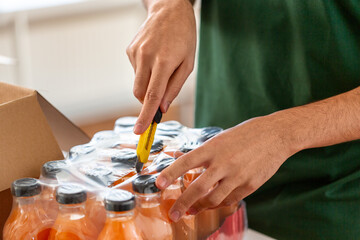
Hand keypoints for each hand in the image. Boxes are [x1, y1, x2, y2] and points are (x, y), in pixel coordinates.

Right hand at [127, 0, 195, 133]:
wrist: (169, 10)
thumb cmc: (184, 37)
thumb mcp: (188, 63)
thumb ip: (174, 87)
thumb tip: (163, 107)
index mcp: (163, 62)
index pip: (152, 96)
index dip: (146, 116)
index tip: (139, 131)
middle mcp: (146, 57)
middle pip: (140, 94)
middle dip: (148, 103)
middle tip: (160, 99)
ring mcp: (135, 53)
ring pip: (137, 84)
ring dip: (148, 86)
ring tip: (161, 68)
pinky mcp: (129, 50)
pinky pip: (136, 72)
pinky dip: (145, 73)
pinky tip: (154, 59)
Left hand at [156, 115, 298, 221]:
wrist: (276, 135)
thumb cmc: (246, 134)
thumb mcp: (221, 137)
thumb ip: (202, 152)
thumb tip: (180, 158)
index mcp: (213, 147)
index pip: (186, 162)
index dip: (170, 174)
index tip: (158, 185)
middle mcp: (224, 163)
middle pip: (198, 188)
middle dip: (183, 204)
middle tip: (173, 214)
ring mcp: (238, 176)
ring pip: (213, 199)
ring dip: (199, 208)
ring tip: (191, 211)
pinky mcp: (250, 186)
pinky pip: (230, 200)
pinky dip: (218, 204)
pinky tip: (212, 204)